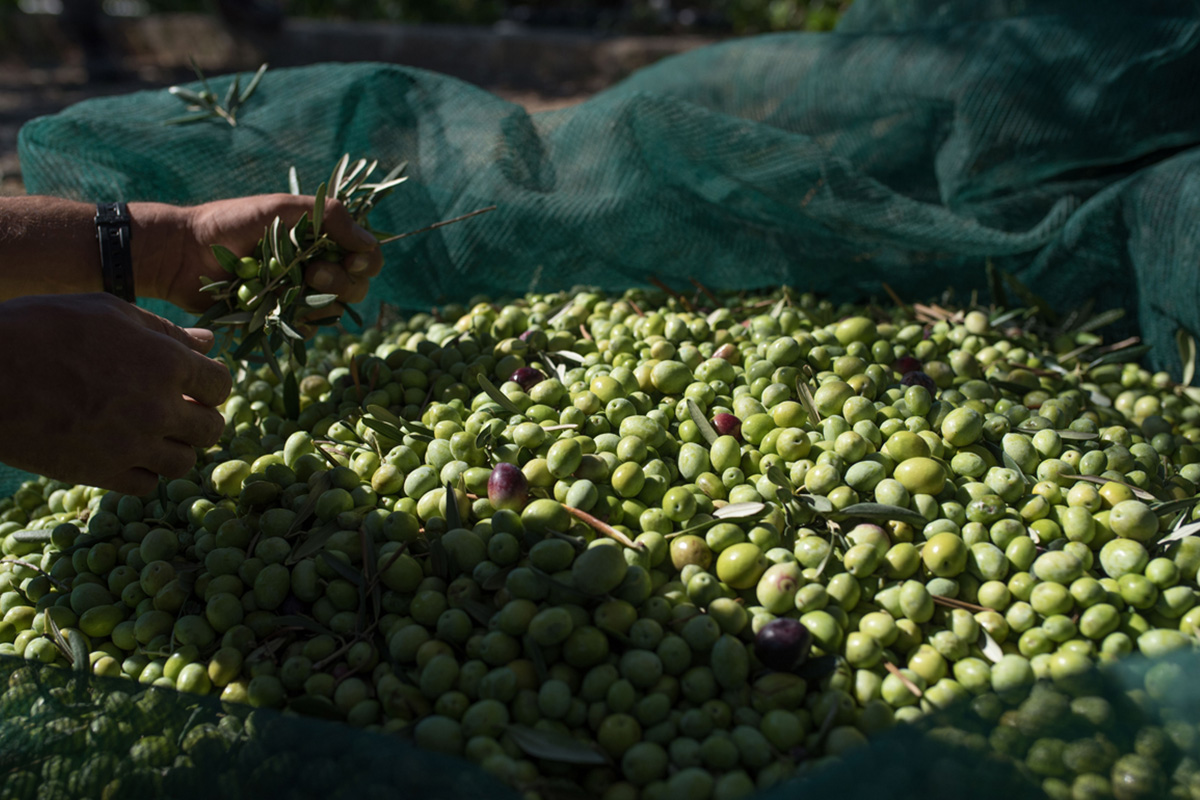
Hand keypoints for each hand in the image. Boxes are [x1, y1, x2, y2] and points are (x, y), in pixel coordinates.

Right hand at [0, 294, 230, 495]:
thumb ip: (163, 330)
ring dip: (175, 448)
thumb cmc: (41, 328)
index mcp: (165, 363)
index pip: (220, 385)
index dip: (210, 384)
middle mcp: (158, 408)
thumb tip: (207, 341)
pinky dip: (143, 472)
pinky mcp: (101, 473)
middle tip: (178, 410)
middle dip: (200, 418)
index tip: (193, 384)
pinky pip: (146, 485)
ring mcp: (131, 445)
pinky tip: (126, 452)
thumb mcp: (106, 311)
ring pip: (184, 463)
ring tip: (152, 432)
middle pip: (211, 429)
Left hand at [155, 193, 383, 317]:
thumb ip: (330, 216)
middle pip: (357, 286)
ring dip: (319, 301)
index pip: (366, 256)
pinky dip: (298, 321)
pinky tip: (276, 308)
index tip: (351, 260)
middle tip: (311, 272)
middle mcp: (316, 267)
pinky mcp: (280, 318)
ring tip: (288, 287)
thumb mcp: (281, 207)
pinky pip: (306, 329)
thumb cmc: (230, 222)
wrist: (183, 252)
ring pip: (334, 309)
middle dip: (340, 281)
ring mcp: (299, 295)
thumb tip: (370, 243)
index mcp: (321, 239)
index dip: (366, 261)